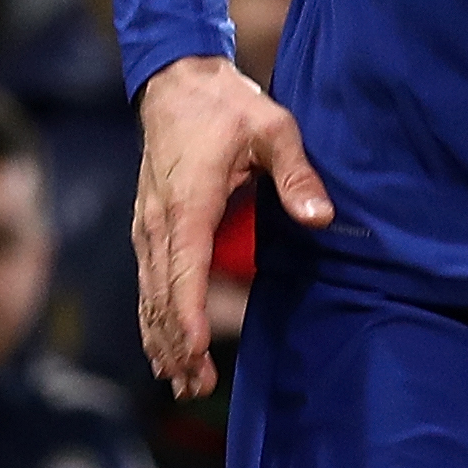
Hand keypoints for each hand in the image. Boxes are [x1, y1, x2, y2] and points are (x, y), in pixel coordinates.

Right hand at [133, 54, 330, 397]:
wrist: (175, 81)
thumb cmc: (228, 105)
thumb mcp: (273, 128)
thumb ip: (296, 175)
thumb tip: (321, 219)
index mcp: (188, 203)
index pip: (185, 270)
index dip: (189, 316)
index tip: (195, 353)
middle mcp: (158, 221)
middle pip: (163, 294)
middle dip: (177, 343)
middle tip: (196, 386)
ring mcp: (147, 226)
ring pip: (149, 293)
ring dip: (162, 338)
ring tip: (181, 381)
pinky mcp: (147, 226)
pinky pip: (147, 280)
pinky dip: (154, 316)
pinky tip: (163, 345)